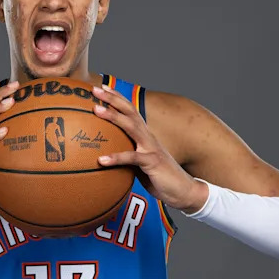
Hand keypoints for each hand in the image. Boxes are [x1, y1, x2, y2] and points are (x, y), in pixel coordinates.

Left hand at [91, 85, 207, 212]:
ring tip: (96, 110)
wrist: (183, 190)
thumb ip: (126, 155)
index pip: (130, 111)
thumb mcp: (140, 164)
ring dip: (114, 117)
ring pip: (131, 127)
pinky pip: (132, 158)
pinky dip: (117, 158)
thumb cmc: (159, 177)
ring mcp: (151, 148)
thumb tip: (104, 156)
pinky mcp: (152, 162)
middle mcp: (148, 137)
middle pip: (129, 112)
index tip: (102, 88)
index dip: (117, 98)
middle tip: (95, 89)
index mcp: (145, 135)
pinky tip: (102, 160)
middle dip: (113, 99)